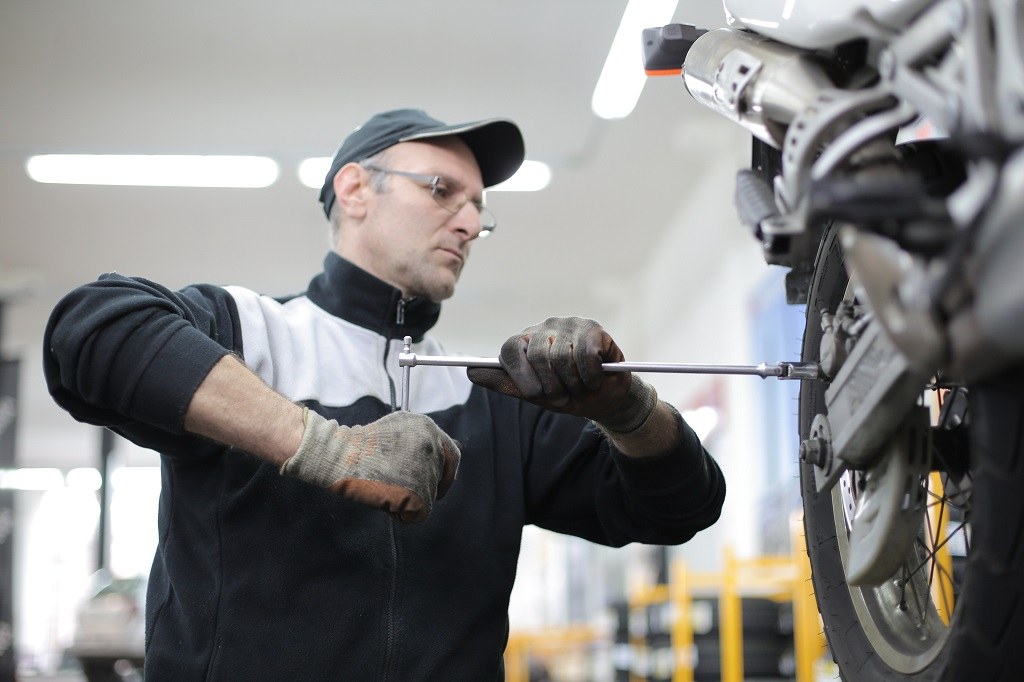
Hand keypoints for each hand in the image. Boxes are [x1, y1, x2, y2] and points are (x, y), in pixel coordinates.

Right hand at [280, 408, 459, 522]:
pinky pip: (419, 513)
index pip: (452, 455)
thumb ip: (420, 442)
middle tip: (408, 494)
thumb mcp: (399, 429)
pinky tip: (386, 502)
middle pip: (440, 477)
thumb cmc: (362, 446)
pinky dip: (404, 514)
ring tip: (385, 489)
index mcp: (429, 428)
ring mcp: (426, 468)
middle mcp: (432, 445)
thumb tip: (435, 461)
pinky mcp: (418, 492)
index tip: (437, 485)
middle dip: (426, 488)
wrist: (339, 455)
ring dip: (409, 499)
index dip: (446, 473)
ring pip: (428, 496)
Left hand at [467, 317, 656, 432]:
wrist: (605, 400)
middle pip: (537, 356)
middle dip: (552, 386)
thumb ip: (504, 382)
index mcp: (526, 342)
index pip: (510, 348)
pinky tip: (596, 379)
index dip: (520, 375)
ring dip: (573, 384)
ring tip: (581, 388)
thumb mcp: (533, 394)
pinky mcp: (593, 328)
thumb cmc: (567, 395)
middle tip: (564, 396)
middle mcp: (545, 328)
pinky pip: (585, 355)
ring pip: (562, 357)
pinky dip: (590, 376)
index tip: (535, 394)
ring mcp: (569, 325)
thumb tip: (470, 371)